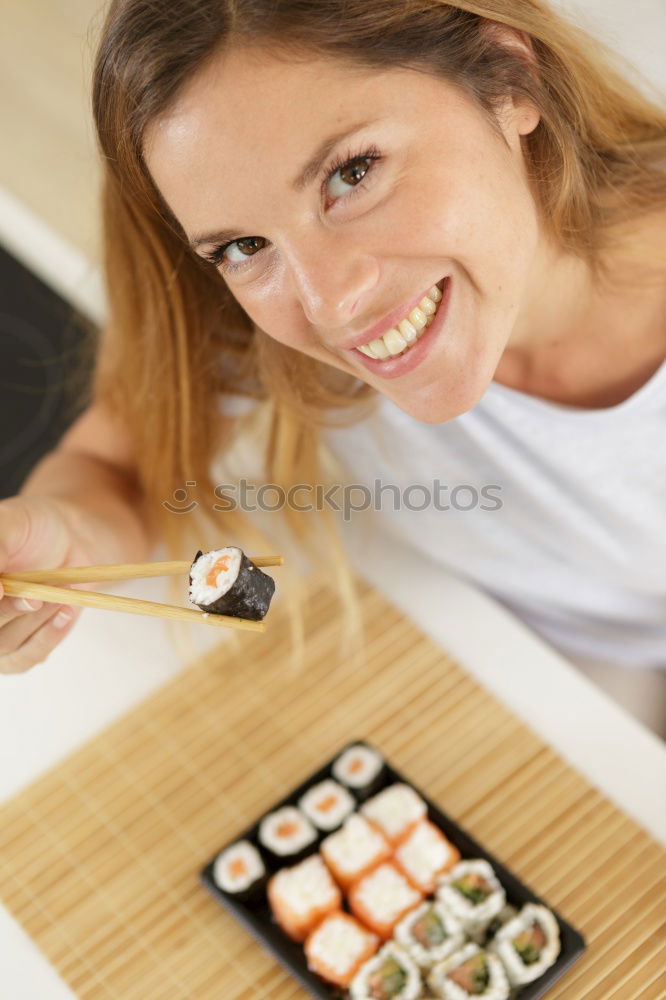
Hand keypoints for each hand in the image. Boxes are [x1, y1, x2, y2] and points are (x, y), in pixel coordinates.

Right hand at [0, 496, 82, 673]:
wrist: (70, 537)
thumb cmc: (31, 526)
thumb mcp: (8, 524)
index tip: (4, 589)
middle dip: (8, 610)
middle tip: (35, 595)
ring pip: (1, 646)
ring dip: (34, 620)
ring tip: (58, 593)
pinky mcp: (16, 649)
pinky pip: (25, 657)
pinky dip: (48, 636)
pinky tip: (65, 611)